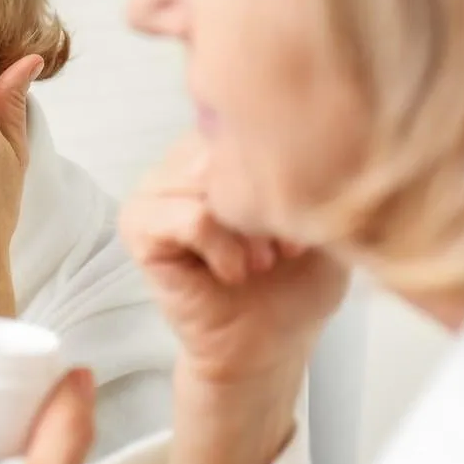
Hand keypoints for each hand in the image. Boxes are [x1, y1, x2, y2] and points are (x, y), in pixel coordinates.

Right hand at [120, 134, 350, 385]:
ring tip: (261, 261)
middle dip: (265, 198)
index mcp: (225, 144)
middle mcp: (184, 158)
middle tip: (285, 245)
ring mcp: (156, 189)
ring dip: (246, 227)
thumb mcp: (323, 214)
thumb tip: (308, 133)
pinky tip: (234, 272)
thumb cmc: (295, 282)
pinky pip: (189, 217)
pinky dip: (222, 246)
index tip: (309, 214)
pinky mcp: (139, 226)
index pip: (251, 118)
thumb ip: (313, 168)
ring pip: (208, 178)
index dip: (284, 167)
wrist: (270, 345)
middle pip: (229, 146)